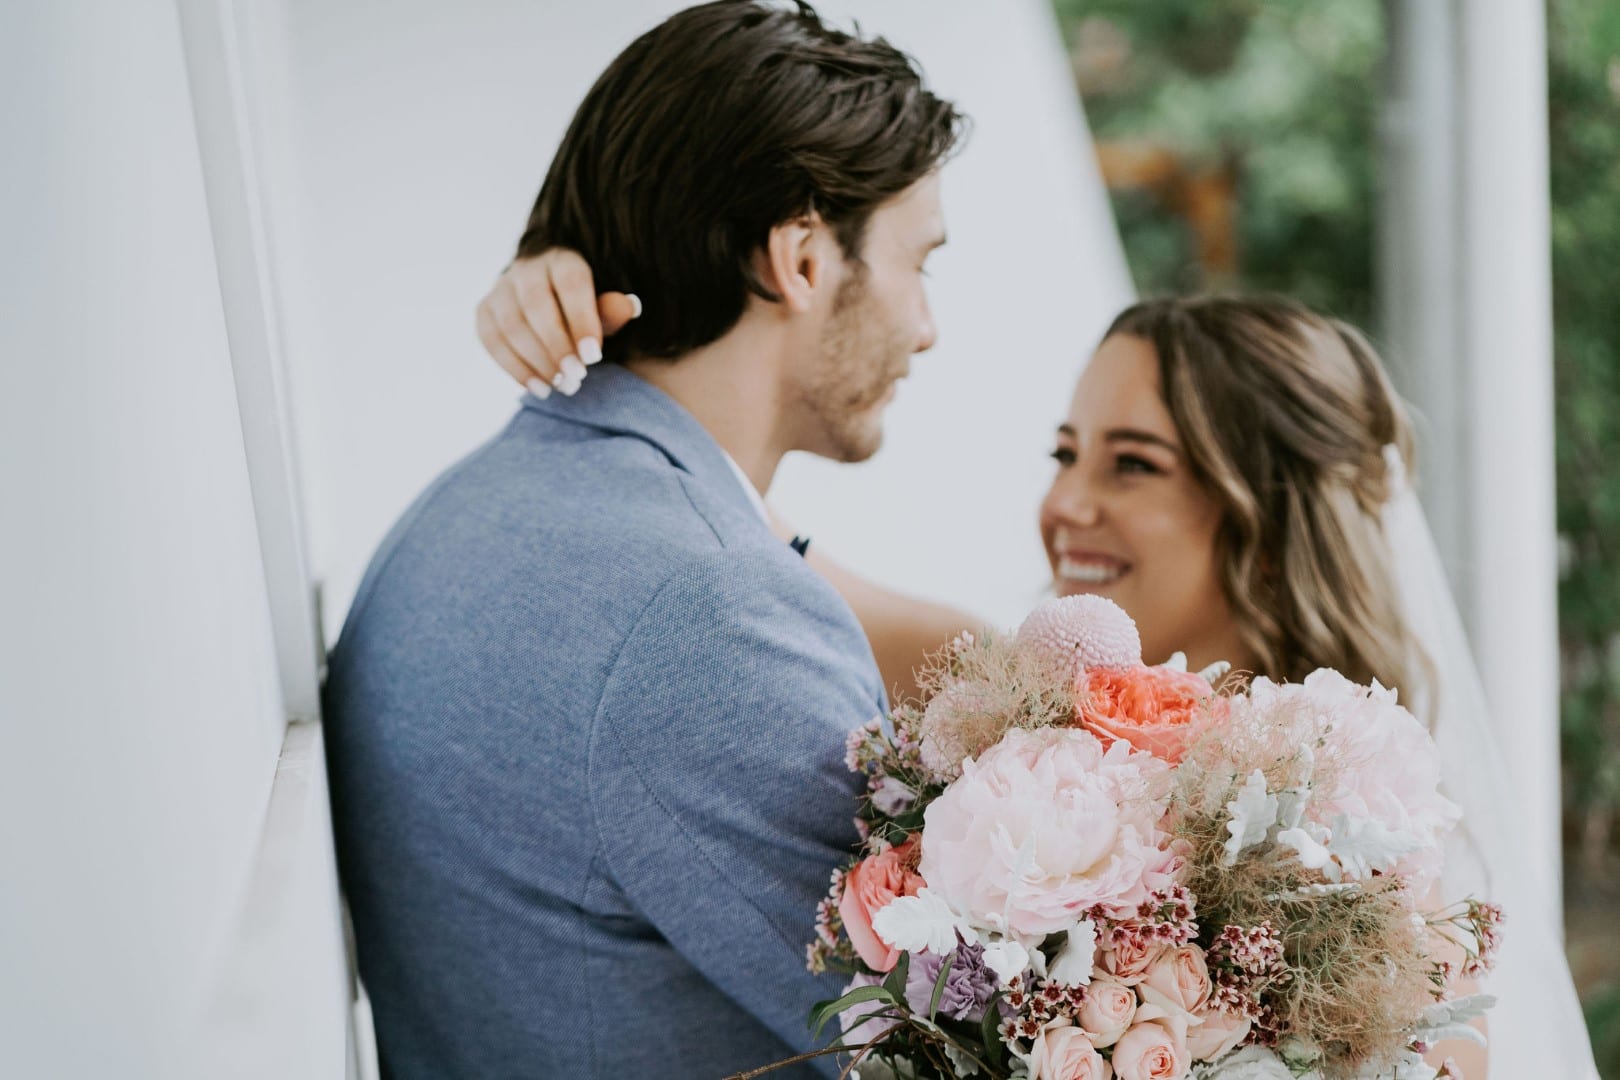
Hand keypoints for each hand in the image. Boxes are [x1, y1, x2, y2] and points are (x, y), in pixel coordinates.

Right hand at [474, 249, 639, 397]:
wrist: (551, 302)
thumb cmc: (584, 309)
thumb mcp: (603, 307)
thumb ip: (612, 311)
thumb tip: (629, 307)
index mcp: (562, 259)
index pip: (570, 283)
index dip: (581, 320)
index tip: (593, 357)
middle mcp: (527, 268)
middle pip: (536, 305)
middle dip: (557, 346)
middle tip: (577, 377)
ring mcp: (501, 288)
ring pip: (511, 325)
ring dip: (537, 361)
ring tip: (563, 386)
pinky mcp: (484, 310)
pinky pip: (491, 340)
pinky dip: (514, 368)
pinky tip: (539, 388)